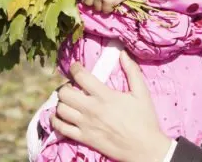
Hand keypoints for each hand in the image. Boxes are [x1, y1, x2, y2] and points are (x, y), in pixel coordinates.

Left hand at [51, 52, 171, 161]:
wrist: (144, 148)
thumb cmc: (144, 119)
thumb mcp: (142, 92)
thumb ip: (132, 71)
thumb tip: (123, 53)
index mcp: (105, 96)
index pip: (81, 77)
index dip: (74, 68)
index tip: (75, 66)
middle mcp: (92, 109)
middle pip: (65, 93)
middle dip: (65, 86)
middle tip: (72, 86)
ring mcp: (86, 125)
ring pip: (61, 109)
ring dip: (61, 102)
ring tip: (68, 100)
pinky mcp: (84, 138)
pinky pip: (61, 129)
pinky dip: (57, 120)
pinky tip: (61, 116)